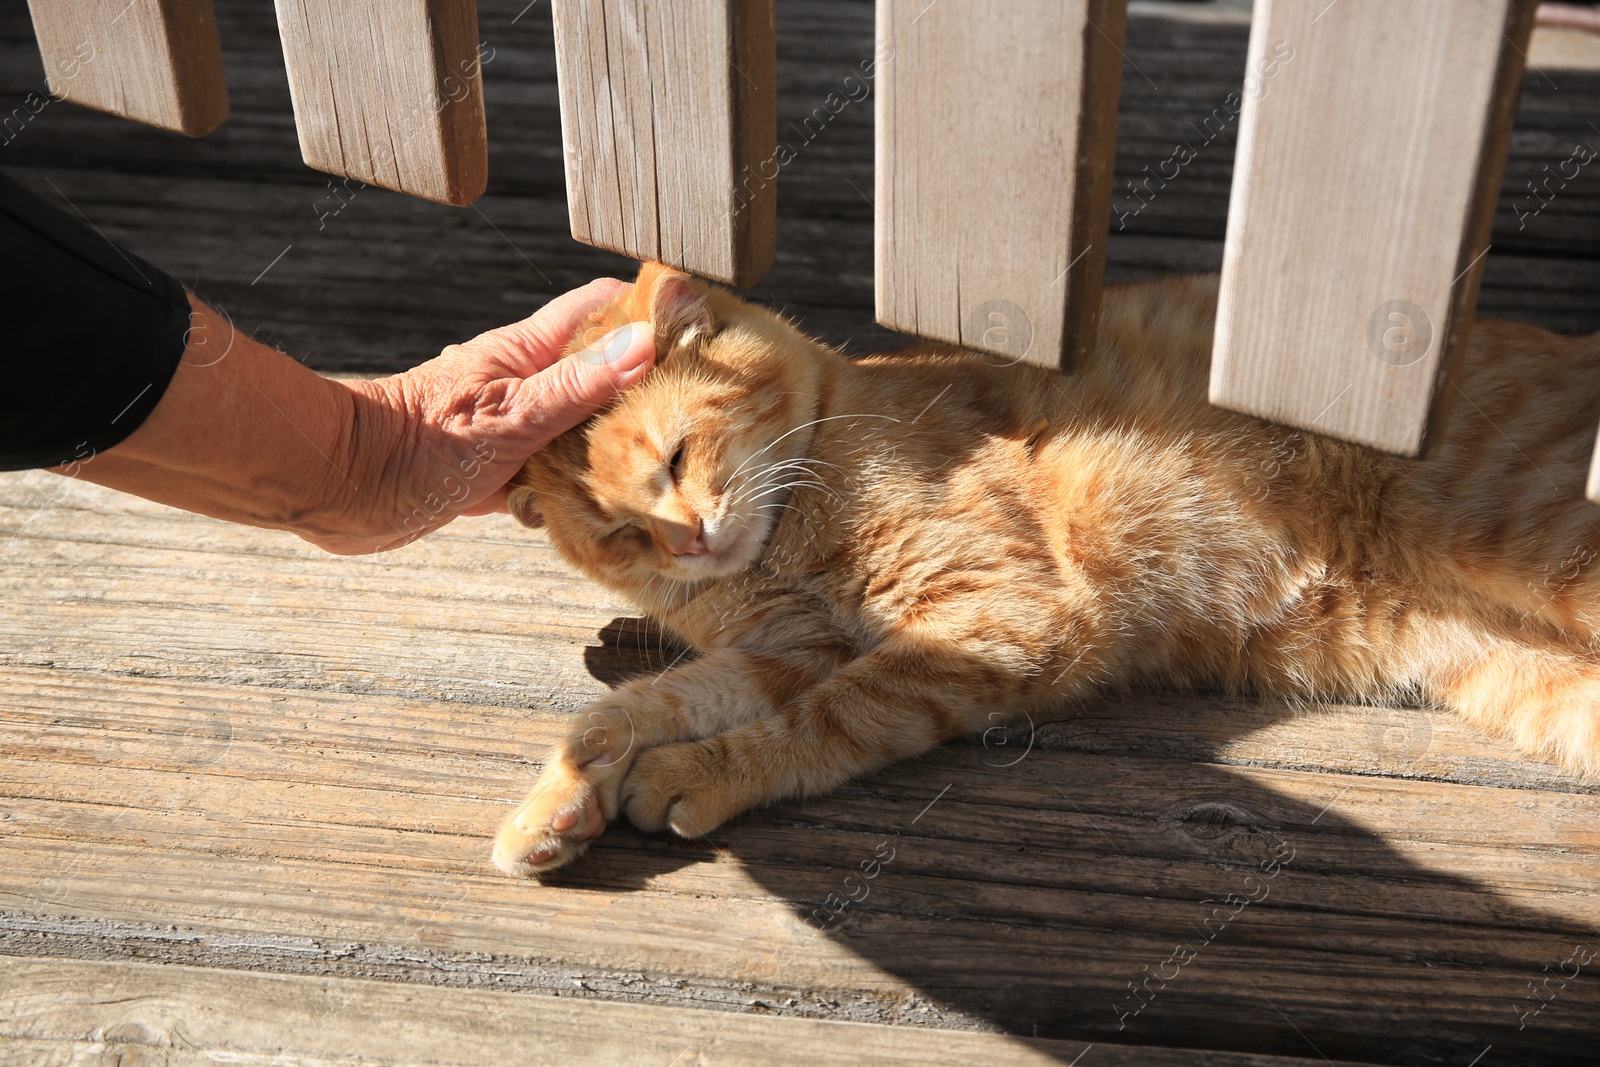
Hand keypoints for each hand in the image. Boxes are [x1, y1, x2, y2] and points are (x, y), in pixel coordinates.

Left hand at [68, 279, 654, 553]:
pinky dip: (585, 485)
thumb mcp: (510, 415)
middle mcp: (525, 387)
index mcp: (526, 354)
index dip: (648, 305)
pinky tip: (615, 504)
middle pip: (601, 368)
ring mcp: (513, 429)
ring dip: (621, 439)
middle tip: (708, 397)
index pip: (599, 307)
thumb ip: (577, 384)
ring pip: (583, 425)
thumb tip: (643, 343)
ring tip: (677, 454)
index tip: (700, 317)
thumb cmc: (411, 444)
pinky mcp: (498, 473)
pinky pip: (557, 474)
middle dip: (649, 378)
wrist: (339, 486)